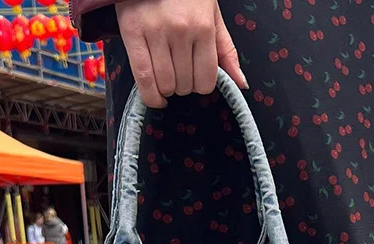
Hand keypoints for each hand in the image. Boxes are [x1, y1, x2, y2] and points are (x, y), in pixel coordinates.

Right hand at [117, 0, 247, 108]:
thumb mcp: (212, 17)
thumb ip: (226, 51)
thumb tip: (241, 83)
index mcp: (203, 27)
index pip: (206, 81)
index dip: (202, 86)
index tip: (197, 79)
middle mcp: (180, 30)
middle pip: (185, 85)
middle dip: (184, 86)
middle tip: (180, 71)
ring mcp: (155, 31)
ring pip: (165, 85)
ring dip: (167, 89)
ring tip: (167, 75)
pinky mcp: (132, 32)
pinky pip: (143, 78)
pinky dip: (150, 95)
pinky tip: (156, 97)